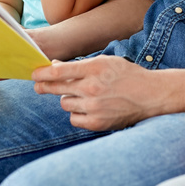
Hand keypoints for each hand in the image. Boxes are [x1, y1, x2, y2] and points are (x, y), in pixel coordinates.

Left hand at [31, 55, 156, 130]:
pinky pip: (74, 119)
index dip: (42, 73)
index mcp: (95, 68)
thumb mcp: (106, 62)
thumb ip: (80, 66)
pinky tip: (87, 108)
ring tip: (82, 96)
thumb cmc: (128, 76)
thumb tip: (54, 68)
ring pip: (65, 103)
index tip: (34, 74)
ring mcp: (95, 107)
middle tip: (38, 86)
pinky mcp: (98, 123)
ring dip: (68, 99)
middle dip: (44, 86)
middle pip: (57, 88)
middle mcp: (93, 88)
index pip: (58, 72)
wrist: (151, 95)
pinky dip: (77, 113)